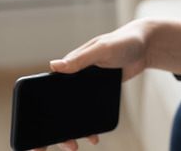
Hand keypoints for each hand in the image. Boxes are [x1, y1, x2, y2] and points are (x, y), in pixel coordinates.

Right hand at [32, 18, 180, 150]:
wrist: (145, 46)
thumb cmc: (123, 41)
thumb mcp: (102, 49)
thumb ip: (81, 59)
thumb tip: (54, 65)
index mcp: (70, 65)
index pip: (49, 89)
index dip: (41, 108)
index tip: (35, 128)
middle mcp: (75, 78)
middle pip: (60, 106)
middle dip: (57, 128)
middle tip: (62, 143)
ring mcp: (88, 87)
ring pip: (75, 112)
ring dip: (73, 130)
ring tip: (75, 145)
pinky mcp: (101, 93)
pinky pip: (91, 112)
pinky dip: (90, 125)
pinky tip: (94, 136)